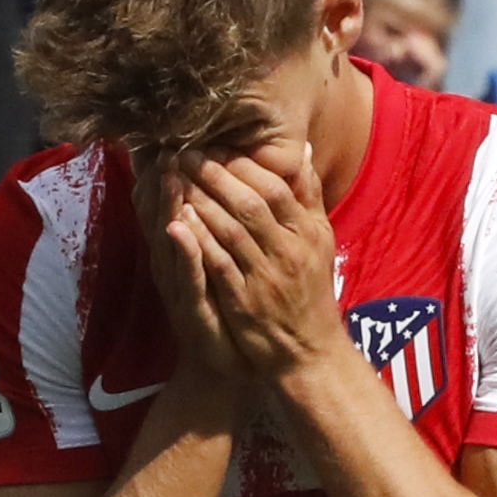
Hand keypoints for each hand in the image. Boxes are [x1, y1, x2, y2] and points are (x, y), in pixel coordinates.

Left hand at [169, 148, 351, 386]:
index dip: (242, 164)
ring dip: (201, 203)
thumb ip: (308, 195)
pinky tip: (177, 221)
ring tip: (176, 178)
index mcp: (307, 232)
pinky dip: (198, 242)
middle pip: (249, 204)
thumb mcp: (319, 239)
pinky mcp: (244, 303)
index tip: (216, 146)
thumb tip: (302, 148)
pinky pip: (218, 265)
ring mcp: (265, 278)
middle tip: (187, 153)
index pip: (274, 187)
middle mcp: (288, 252)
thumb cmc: (311, 289)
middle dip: (215, 176)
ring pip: (231, 232)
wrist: (308, 349)